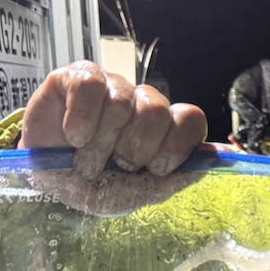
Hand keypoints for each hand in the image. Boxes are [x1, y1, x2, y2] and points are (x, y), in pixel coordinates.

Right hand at [19, 60, 207, 178]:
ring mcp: (111, 87)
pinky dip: (82, 118)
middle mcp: (142, 103)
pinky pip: (91, 86)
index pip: (191, 119)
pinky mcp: (76, 78)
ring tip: (87, 161)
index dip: (176, 145)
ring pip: (123, 102)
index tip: (155, 168)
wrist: (48, 187)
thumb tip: (221, 156)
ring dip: (101, 143)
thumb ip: (179, 175)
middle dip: (134, 149)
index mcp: (164, 129)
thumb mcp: (140, 192)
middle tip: (116, 166)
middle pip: (157, 110)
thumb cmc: (96, 188)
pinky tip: (74, 137)